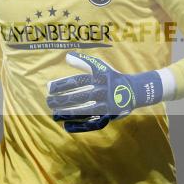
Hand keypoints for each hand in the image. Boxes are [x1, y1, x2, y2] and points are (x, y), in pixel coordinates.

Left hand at [46, 52, 162, 131]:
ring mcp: (108, 106)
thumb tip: (66, 56)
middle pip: (82, 96)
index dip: (64, 84)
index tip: (49, 87)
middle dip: (64, 100)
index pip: (80, 81)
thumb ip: (84, 62)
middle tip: (48, 101)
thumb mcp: (101, 67)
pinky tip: (67, 126)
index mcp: (102, 78)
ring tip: (54, 115)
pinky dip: (81, 126)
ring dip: (70, 114)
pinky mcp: (110, 117)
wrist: (135, 91)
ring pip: (87, 111)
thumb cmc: (112, 77)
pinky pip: (94, 124)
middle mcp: (105, 92)